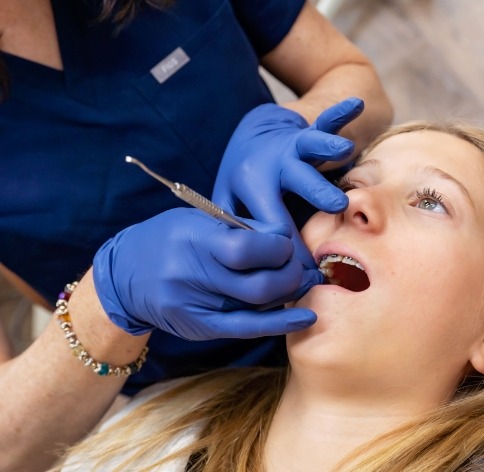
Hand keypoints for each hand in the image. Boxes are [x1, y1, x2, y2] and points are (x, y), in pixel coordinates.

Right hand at [93, 208, 320, 339]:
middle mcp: (192, 275)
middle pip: (259, 284)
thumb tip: (284, 236)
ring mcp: (195, 306)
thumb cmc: (166, 239)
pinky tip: (304, 317)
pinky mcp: (199, 326)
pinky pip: (245, 328)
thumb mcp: (196, 219)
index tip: (285, 244)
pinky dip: (279, 323)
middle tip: (297, 266)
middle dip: (291, 274)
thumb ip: (238, 227)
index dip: (278, 247)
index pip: (247, 248)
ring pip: (257, 306)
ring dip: (289, 294)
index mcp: (192, 239)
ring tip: (302, 283)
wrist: (125, 275)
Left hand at [212, 97, 363, 267]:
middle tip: (335, 207)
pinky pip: (326, 121)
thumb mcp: (232, 203)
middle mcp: (272, 164)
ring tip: (343, 150)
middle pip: (293, 181)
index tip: (306, 271)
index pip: (273, 223)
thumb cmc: (247, 182)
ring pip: (310, 146)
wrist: (255, 138)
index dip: (291, 249)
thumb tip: (255, 269)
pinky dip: (340, 113)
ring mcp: (292, 146)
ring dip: (327, 148)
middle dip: (314, 193)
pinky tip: (354, 104)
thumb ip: (238, 229)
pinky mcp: (309, 132)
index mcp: (251, 186)